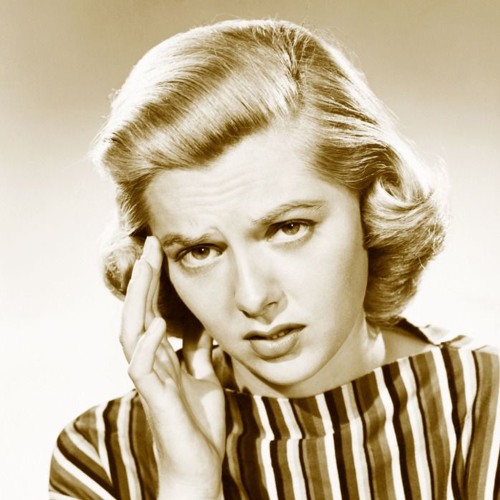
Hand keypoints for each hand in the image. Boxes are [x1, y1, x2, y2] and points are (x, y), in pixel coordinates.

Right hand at [120, 236, 224, 498]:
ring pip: (133, 333)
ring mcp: (149, 380)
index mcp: (162, 356)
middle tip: (150, 246)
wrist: (198, 465)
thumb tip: (203, 321)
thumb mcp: (204, 374)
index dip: (154, 283)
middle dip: (144, 279)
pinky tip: (159, 323)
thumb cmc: (198, 421)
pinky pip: (142, 368)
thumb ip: (198, 349)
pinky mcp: (154, 399)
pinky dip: (149, 344)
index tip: (161, 252)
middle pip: (139, 313)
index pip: (153, 310)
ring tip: (146, 269)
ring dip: (139, 300)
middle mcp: (150, 363)